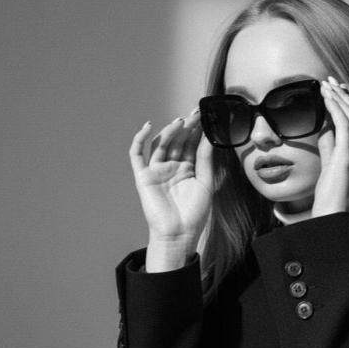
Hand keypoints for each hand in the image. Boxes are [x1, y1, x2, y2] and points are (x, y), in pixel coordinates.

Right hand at [128, 107, 213, 248]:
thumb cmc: (195, 213)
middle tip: (195, 113)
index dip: (197, 131)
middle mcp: (172, 167)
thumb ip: (206, 159)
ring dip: (169, 131)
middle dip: (186, 128)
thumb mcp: (205, 182)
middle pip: (178, 141)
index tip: (206, 116)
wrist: (179, 234)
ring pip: (161, 144)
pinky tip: (148, 126)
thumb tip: (211, 137)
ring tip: (181, 122)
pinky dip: (140, 139)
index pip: (192, 144)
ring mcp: (156, 170)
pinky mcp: (143, 176)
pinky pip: (137, 154)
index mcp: (188, 169)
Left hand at [311, 76, 348, 217]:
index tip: (338, 92)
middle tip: (331, 82)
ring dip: (339, 99)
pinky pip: (344, 126)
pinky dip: (335, 108)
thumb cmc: (331, 199)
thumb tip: (325, 127)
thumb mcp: (332, 166)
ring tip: (326, 85)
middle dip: (345, 96)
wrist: (333, 218)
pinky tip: (326, 98)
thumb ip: (330, 146)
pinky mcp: (348, 158)